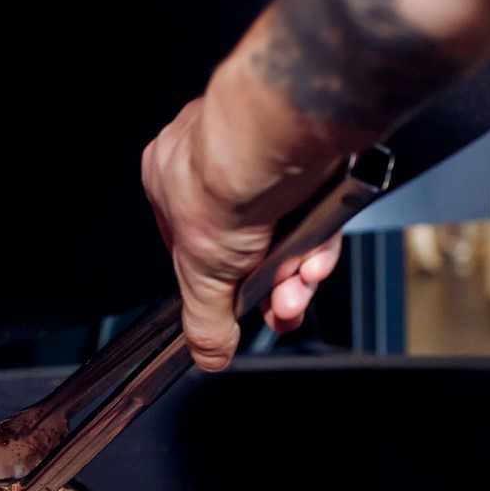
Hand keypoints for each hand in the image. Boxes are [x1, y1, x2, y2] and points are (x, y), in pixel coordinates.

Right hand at [141, 97, 341, 371]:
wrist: (282, 136)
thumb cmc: (226, 177)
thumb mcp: (202, 274)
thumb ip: (204, 320)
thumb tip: (207, 354)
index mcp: (168, 179)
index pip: (194, 247)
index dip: (222, 283)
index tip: (238, 309)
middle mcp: (214, 159)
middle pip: (247, 243)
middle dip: (270, 285)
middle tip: (282, 306)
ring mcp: (265, 154)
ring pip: (286, 228)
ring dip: (297, 268)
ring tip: (302, 284)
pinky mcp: (311, 151)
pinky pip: (315, 207)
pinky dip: (320, 238)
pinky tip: (319, 255)